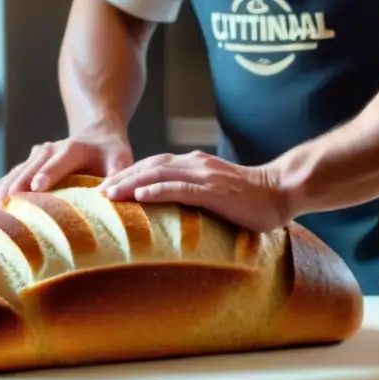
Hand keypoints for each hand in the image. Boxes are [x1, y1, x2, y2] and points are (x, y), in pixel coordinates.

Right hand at [0, 129, 132, 207]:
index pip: (60, 160)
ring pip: (15, 173)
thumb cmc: (112, 152)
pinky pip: (8, 178)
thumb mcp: (122, 160)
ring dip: (0, 190)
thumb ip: (117, 175)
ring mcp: (35, 156)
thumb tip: (108, 196)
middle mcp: (50, 149)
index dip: (48, 173)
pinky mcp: (27, 165)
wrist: (97, 132)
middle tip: (4, 205)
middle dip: (17, 185)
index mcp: (75, 148)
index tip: (36, 186)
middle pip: (31, 167)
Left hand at [98, 150, 291, 231]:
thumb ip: (194, 196)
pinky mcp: (214, 191)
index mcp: (194, 164)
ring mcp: (205, 176)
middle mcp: (195, 164)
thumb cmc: (251, 199)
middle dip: (121, 178)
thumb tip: (171, 215)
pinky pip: (181, 188)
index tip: (106, 188)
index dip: (128, 175)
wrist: (282, 192)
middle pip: (149, 166)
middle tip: (96, 193)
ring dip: (131, 183)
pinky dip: (158, 190)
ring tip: (109, 194)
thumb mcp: (215, 193)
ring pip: (159, 174)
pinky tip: (140, 196)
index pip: (153, 165)